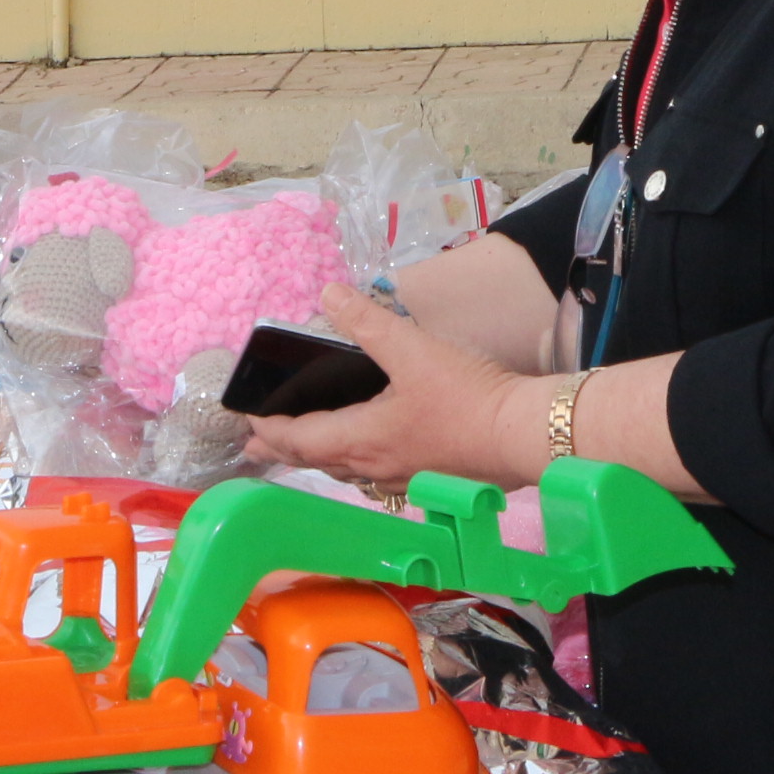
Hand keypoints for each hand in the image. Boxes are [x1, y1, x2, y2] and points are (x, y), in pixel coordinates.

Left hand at [237, 284, 537, 495]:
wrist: (525, 435)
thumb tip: (329, 294)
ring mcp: (402, 478)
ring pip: (345, 472)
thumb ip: (367, 323)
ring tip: (303, 451)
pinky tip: (366, 454)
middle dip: (282, 452)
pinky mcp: (428, 479)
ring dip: (316, 460)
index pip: (298, 440)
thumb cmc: (468, 397)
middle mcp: (374, 467)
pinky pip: (374, 476)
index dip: (269, 430)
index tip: (247, 419)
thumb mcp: (413, 349)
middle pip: (315, 462)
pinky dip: (352, 464)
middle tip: (255, 446)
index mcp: (361, 439)